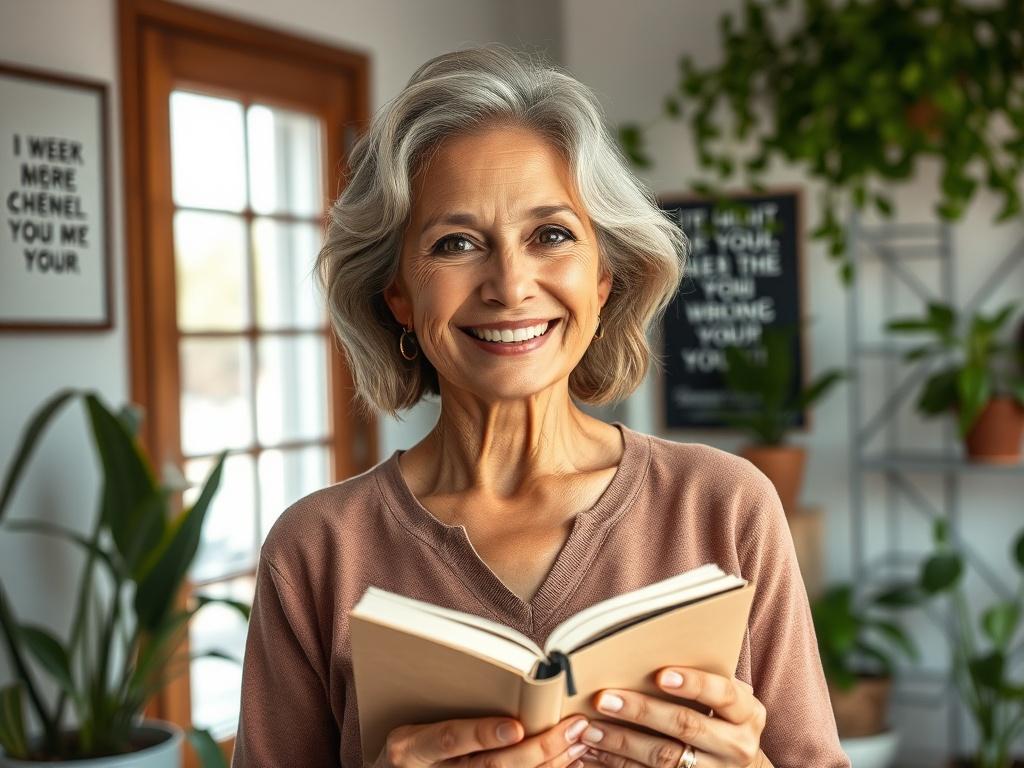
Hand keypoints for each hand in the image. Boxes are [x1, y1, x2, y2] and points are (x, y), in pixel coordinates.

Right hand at [372, 713, 593, 766]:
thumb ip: (448, 695)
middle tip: (573, 727)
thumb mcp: (412, 710)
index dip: (482, 734)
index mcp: (411, 748)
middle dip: (538, 749)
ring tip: (581, 739)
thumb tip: (503, 669)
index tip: (516, 726)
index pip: (449, 740)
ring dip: (551, 762)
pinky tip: (571, 761)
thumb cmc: (410, 731)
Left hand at [578, 666, 768, 767]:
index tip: (660, 674)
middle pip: (686, 727)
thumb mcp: (726, 698)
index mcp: (748, 714)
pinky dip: (618, 764)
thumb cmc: (724, 717)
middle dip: (642, 711)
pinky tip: (595, 752)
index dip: (693, 683)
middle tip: (605, 699)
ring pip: (663, 758)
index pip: (723, 694)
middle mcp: (737, 746)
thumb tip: (647, 647)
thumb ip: (701, 674)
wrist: (741, 767)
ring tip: (590, 728)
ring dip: (622, 742)